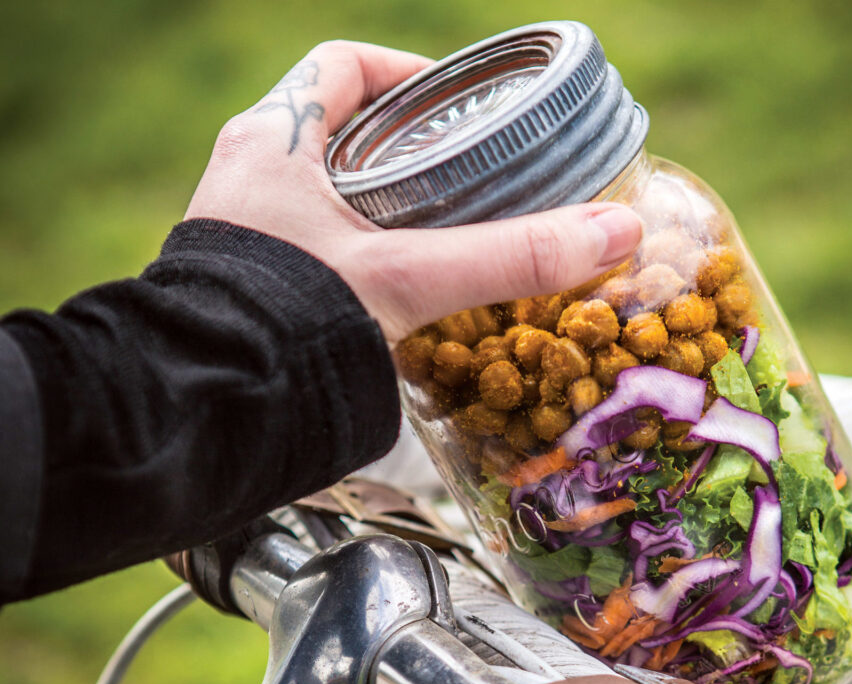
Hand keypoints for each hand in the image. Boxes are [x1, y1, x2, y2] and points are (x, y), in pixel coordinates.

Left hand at [184, 41, 642, 341]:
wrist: (198, 411)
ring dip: (389, 210)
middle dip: (410, 149)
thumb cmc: (286, 321)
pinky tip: (406, 294)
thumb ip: (510, 257)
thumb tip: (617, 230)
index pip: (343, 67)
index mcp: (275, 141)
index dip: (406, 71)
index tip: (458, 102)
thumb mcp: (406, 277)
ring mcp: (247, 233)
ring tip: (452, 235)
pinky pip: (318, 249)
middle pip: (345, 133)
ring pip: (332, 196)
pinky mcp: (252, 287)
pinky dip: (365, 259)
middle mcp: (252, 177)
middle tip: (473, 176)